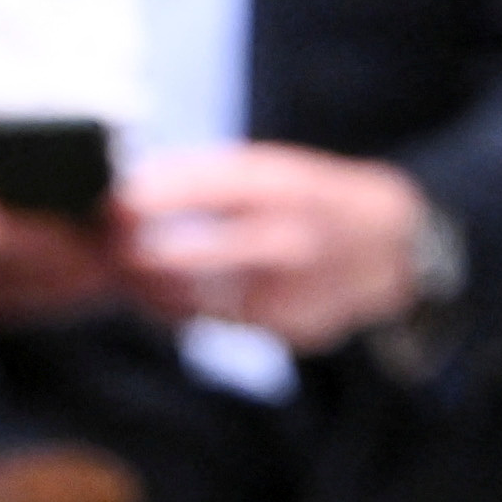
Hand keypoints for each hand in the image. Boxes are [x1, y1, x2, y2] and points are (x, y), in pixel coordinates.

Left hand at [116, 144, 432, 350]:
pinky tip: (152, 300)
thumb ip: (210, 181)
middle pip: (205, 253)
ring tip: (120, 276)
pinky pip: (220, 324)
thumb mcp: (275, 171)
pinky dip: (179, 313)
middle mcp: (294, 239)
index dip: (156, 197)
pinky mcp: (291, 330)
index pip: (213, 187)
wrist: (393, 248)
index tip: (112, 203)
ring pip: (205, 300)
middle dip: (146, 254)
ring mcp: (295, 291)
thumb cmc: (311, 200)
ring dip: (153, 291)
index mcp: (289, 185)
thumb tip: (129, 186)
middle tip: (108, 249)